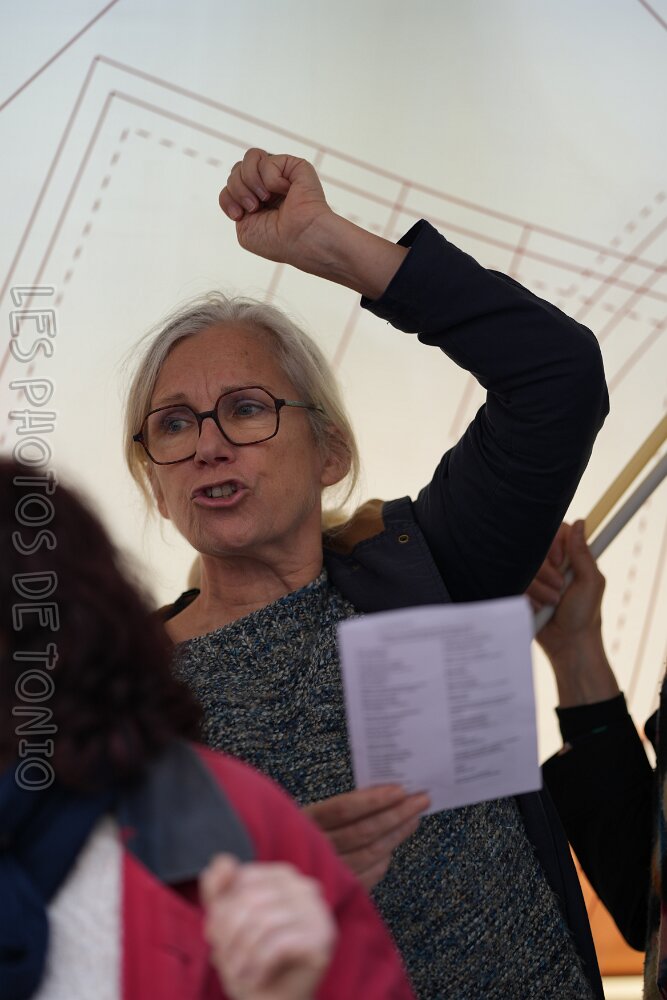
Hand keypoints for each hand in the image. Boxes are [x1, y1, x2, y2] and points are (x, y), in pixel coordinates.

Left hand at [200, 854, 335, 999]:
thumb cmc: (250, 962)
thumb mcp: (226, 924)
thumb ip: (218, 890)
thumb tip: (222, 861)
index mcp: (283, 875)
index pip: (242, 879)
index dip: (221, 911)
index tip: (215, 938)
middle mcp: (305, 886)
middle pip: (250, 900)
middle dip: (228, 934)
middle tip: (222, 961)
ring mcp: (318, 911)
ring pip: (262, 923)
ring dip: (241, 954)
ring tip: (236, 974)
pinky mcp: (323, 938)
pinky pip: (278, 945)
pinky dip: (258, 967)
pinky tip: (255, 980)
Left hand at [218, 149, 330, 268]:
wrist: (300, 239)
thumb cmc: (276, 241)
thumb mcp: (244, 227)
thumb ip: (234, 202)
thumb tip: (239, 178)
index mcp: (257, 200)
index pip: (230, 185)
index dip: (228, 197)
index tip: (239, 215)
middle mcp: (268, 185)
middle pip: (236, 170)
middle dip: (238, 190)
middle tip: (254, 207)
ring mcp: (281, 174)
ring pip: (250, 157)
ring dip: (250, 180)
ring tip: (264, 198)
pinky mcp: (294, 166)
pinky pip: (267, 160)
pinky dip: (271, 179)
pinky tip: (286, 191)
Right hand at [303, 785, 429, 889]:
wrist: (281, 879)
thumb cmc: (305, 832)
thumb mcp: (313, 814)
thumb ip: (342, 806)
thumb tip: (385, 793)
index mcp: (306, 821)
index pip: (344, 808)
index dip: (374, 799)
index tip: (400, 790)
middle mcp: (315, 848)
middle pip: (364, 831)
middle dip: (396, 814)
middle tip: (420, 800)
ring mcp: (328, 872)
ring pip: (371, 853)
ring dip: (397, 833)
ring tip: (414, 818)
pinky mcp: (340, 891)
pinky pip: (370, 874)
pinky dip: (385, 859)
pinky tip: (394, 845)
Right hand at [528, 521, 605, 657]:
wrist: (566, 644)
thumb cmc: (584, 615)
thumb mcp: (591, 582)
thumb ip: (583, 553)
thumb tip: (582, 523)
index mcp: (572, 557)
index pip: (557, 532)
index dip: (555, 544)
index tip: (561, 562)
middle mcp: (553, 563)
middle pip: (537, 548)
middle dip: (547, 572)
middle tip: (560, 588)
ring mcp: (536, 576)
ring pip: (525, 567)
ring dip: (539, 588)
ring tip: (552, 603)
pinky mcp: (523, 589)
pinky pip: (516, 583)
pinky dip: (529, 597)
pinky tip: (539, 608)